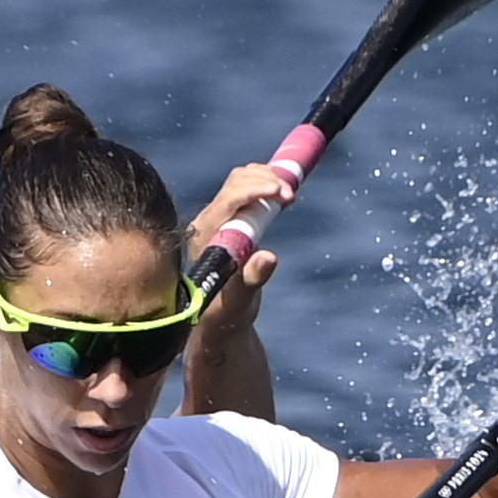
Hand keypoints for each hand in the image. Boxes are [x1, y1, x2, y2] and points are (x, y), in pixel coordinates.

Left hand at [187, 164, 291, 341]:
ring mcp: (219, 216)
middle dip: (266, 180)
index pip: (229, 199)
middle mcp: (209, 221)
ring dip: (267, 178)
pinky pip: (247, 187)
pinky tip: (282, 194)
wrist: (218, 318)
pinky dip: (266, 183)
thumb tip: (269, 257)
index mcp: (206, 236)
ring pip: (242, 179)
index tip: (283, 193)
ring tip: (289, 194)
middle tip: (291, 195)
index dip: (256, 189)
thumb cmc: (225, 313)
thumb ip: (251, 280)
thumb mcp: (239, 302)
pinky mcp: (231, 217)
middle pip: (237, 181)